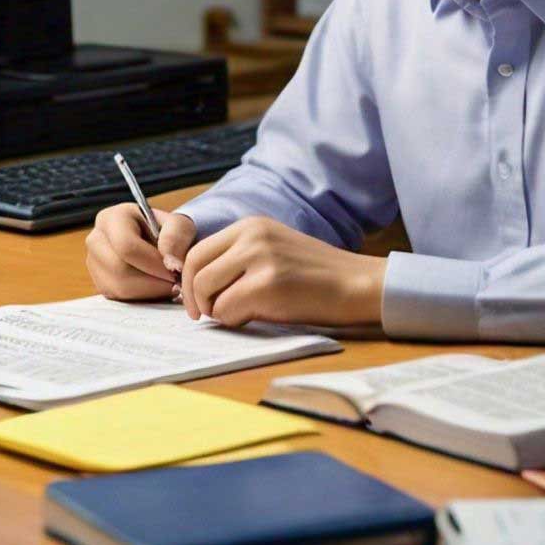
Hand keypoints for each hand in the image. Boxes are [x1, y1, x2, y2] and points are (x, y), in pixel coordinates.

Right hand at [85, 204, 196, 300]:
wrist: (160, 241)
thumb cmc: (168, 231)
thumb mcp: (180, 225)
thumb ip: (176, 238)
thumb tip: (171, 264)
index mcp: (112, 218)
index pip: (127, 246)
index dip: (153, 264)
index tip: (175, 271)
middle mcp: (96, 239)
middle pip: (119, 270)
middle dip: (152, 281)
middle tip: (176, 283)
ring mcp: (94, 263)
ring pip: (118, 287)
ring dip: (149, 291)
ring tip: (169, 285)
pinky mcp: (99, 283)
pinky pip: (119, 298)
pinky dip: (142, 297)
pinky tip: (157, 288)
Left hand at [180, 216, 385, 327]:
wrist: (356, 284)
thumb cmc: (316, 276)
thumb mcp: (273, 250)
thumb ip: (238, 258)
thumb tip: (195, 285)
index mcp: (251, 224)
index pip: (197, 250)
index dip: (188, 280)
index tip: (196, 300)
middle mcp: (252, 235)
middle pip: (194, 269)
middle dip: (193, 298)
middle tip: (204, 315)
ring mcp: (260, 257)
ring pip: (205, 289)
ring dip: (215, 310)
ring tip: (240, 314)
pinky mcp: (267, 284)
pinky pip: (226, 310)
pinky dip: (234, 320)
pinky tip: (256, 317)